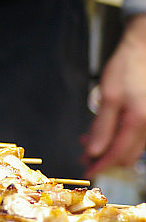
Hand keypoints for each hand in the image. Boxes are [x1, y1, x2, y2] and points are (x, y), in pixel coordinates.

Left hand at [84, 14, 145, 177]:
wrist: (144, 49)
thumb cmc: (127, 68)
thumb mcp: (108, 96)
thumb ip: (102, 126)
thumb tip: (94, 152)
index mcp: (138, 121)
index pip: (118, 155)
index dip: (101, 166)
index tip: (87, 172)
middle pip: (126, 155)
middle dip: (104, 159)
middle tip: (83, 157)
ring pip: (130, 147)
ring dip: (109, 148)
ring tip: (88, 141)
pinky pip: (134, 136)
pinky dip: (117, 138)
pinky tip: (103, 131)